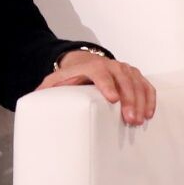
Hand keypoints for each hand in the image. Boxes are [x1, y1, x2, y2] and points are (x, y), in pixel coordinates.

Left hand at [34, 50, 156, 127]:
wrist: (85, 63)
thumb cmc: (70, 77)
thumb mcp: (56, 81)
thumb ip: (46, 89)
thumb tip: (34, 99)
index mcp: (91, 66)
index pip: (100, 72)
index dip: (107, 85)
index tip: (113, 99)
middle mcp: (111, 65)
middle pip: (123, 79)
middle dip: (128, 100)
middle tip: (129, 119)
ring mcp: (125, 70)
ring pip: (137, 83)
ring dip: (141, 102)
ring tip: (139, 121)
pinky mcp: (135, 76)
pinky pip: (146, 86)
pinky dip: (150, 99)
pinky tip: (149, 114)